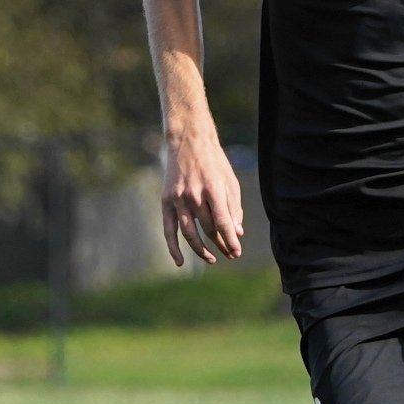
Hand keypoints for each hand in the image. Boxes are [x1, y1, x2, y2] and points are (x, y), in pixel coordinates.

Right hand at [161, 132, 243, 265]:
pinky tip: (179, 262)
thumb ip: (234, 208)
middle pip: (208, 228)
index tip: (237, 253)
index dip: (230, 240)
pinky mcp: (166, 200)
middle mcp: (194, 195)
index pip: (222, 222)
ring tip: (213, 259)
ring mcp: (178, 199)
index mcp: (213, 189)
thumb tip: (237, 233)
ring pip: (190, 233)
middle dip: (221, 244)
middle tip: (231, 254)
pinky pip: (168, 229)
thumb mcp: (230, 181)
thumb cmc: (214, 162)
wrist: (188, 141)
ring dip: (201, 250)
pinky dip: (173, 247)